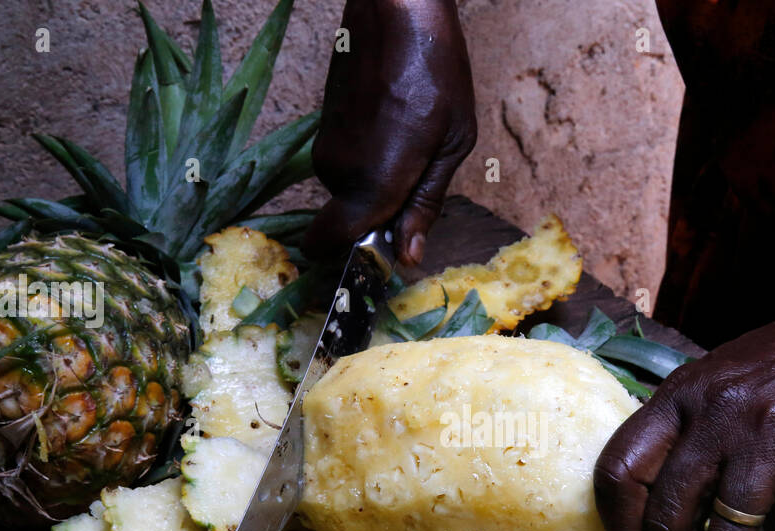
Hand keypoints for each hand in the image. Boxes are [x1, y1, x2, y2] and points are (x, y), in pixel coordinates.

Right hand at [303, 0, 476, 267]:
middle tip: (419, 180)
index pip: (334, 244)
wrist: (395, 9)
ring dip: (377, 185)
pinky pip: (346, 166)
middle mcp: (338, 171)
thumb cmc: (434, 71)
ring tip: (410, 142)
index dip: (356, 260)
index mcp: (373, 181)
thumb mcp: (451, 145)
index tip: (386, 254)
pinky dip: (367, 161)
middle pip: (350, 222)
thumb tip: (409, 256)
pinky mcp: (323, 129)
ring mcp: (325, 148)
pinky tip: (394, 127)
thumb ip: (425, 205)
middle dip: (379, 217)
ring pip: (349, 193)